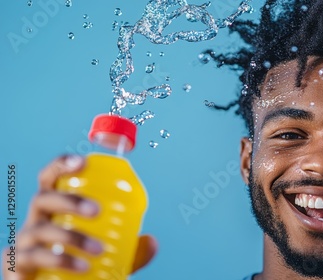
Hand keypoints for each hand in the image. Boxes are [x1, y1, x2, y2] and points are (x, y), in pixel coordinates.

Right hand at [1, 155, 156, 279]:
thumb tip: (153, 242)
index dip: (62, 165)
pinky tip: (82, 266)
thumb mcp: (104, 253)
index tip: (82, 162)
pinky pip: (34, 257)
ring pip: (42, 229)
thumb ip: (128, 248)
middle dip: (71, 200)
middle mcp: (36, 220)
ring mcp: (25, 242)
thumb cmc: (73, 262)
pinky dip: (60, 260)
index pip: (51, 178)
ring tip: (98, 250)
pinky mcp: (18, 264)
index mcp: (54, 208)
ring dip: (72, 237)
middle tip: (97, 211)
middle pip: (44, 198)